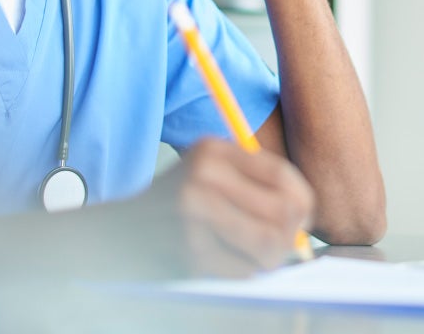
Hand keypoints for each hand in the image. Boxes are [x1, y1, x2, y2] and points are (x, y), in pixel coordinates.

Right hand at [144, 137, 313, 277]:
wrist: (119, 231)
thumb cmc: (177, 203)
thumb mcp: (210, 173)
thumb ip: (256, 184)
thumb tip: (305, 214)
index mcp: (213, 151)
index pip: (282, 174)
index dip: (303, 202)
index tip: (301, 219)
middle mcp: (203, 177)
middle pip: (282, 212)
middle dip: (290, 236)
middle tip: (282, 246)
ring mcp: (193, 215)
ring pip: (268, 244)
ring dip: (270, 258)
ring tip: (258, 257)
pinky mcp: (187, 251)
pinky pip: (242, 270)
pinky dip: (242, 271)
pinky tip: (225, 261)